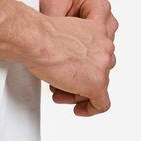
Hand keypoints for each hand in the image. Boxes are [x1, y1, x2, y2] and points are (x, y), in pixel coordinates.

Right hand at [36, 0, 118, 116]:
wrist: (35, 39)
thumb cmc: (41, 34)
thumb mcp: (61, 34)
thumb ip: (72, 46)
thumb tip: (66, 60)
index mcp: (98, 31)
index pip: (100, 54)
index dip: (86, 65)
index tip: (76, 70)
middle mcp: (104, 48)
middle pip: (100, 71)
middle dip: (80, 80)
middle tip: (63, 83)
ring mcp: (102, 66)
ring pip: (98, 87)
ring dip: (78, 92)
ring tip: (61, 93)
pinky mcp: (96, 84)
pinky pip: (101, 104)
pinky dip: (89, 109)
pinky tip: (78, 110)